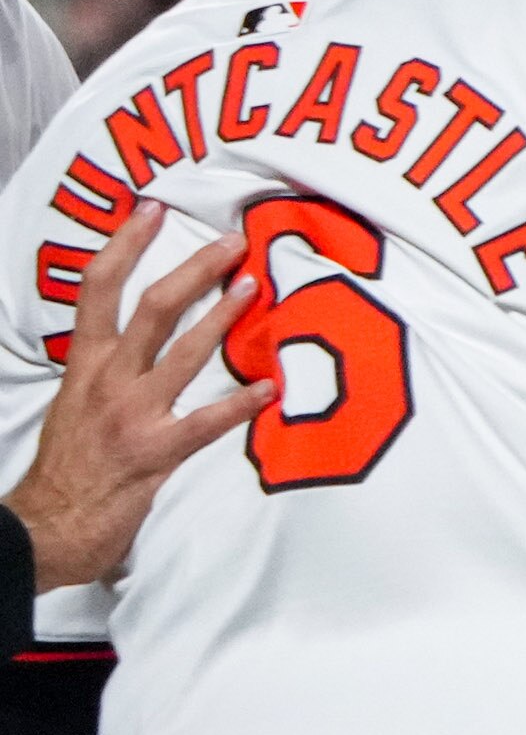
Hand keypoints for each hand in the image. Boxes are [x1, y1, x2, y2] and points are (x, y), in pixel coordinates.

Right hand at [7, 204, 266, 587]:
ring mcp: (132, 414)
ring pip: (183, 352)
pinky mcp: (155, 452)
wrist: (46, 524)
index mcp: (85, 364)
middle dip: (194, 268)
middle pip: (151, 307)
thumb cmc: (68, 466)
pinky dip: (240, 403)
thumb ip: (109, 371)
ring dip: (223, 317)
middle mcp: (107, 380)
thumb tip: (142, 343)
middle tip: (234, 240)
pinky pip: (205, 421)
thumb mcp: (77, 403)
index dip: (123, 244)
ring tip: (256, 287)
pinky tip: (271, 387)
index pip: (98, 289)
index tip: (151, 209)